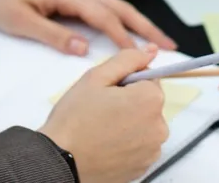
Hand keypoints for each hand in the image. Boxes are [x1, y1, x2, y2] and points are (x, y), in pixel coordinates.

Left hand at [0, 0, 175, 54]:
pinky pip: (108, 7)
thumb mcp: (23, 22)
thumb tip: (83, 48)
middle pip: (121, 9)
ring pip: (118, 7)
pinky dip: (125, 19)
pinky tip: (133, 31)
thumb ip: (54, 35)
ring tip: (160, 41)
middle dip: (146, 27)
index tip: (139, 55)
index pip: (104, 18)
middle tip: (169, 45)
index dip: (123, 37)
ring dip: (140, 23)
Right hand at [40, 47, 168, 182]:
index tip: (107, 93)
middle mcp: (158, 127)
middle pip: (148, 102)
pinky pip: (140, 145)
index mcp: (150, 100)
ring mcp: (152, 150)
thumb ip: (127, 59)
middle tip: (101, 110)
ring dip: (129, 123)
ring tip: (101, 129)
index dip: (125, 82)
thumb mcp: (96, 77)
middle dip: (129, 102)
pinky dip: (127, 143)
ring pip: (144, 124)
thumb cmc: (74, 121)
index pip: (148, 78)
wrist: (60, 162)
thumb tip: (150, 51)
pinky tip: (106, 144)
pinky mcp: (144, 167)